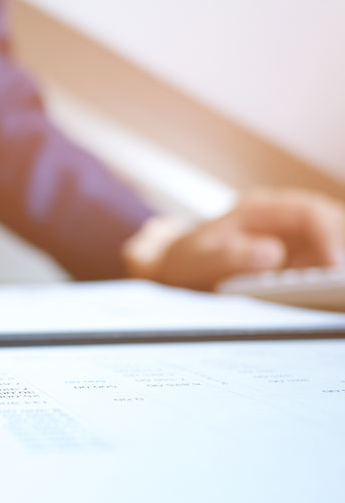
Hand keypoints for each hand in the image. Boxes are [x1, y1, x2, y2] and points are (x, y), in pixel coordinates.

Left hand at [123, 187, 344, 290]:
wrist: (173, 269)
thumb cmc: (186, 262)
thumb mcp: (198, 260)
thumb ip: (231, 256)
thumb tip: (271, 254)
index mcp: (258, 209)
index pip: (307, 212)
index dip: (328, 234)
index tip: (333, 264)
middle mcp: (279, 218)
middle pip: (329, 221)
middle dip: (339, 247)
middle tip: (340, 279)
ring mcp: (288, 237)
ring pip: (329, 241)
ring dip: (334, 264)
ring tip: (333, 288)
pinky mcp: (294, 258)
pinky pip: (321, 262)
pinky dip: (326, 275)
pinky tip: (322, 293)